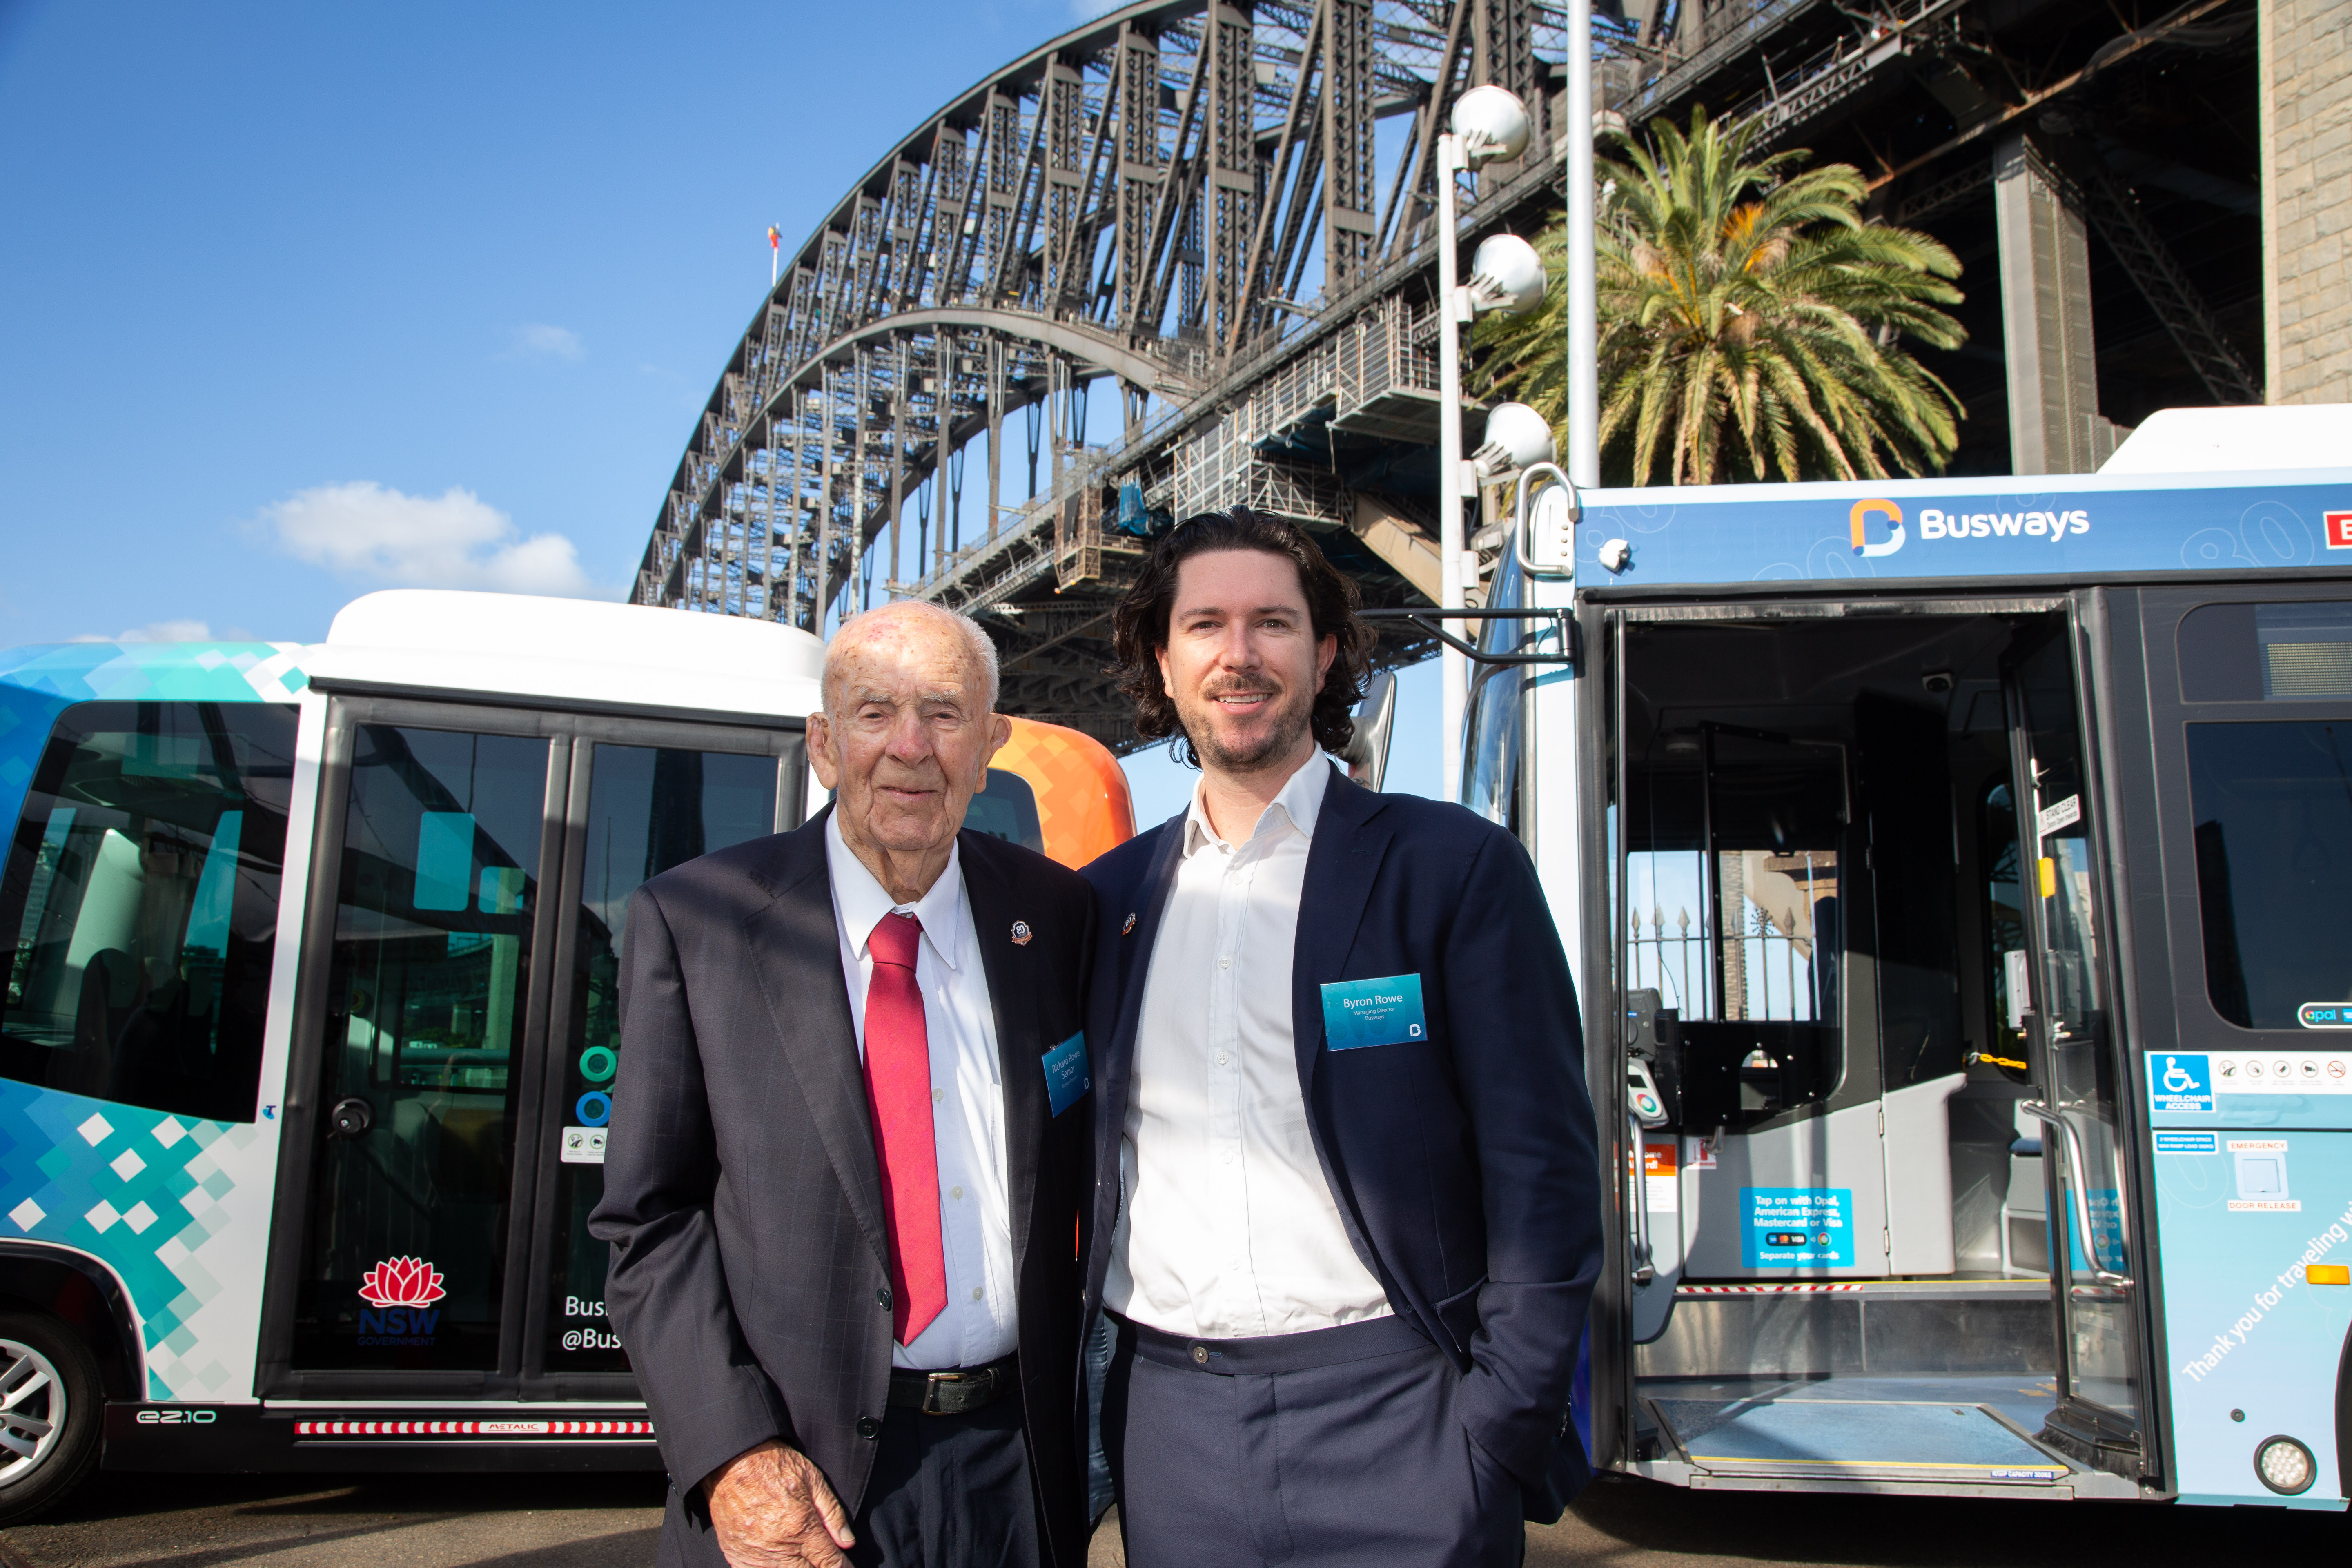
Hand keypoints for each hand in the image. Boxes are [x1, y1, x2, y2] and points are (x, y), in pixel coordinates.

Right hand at [704, 1439, 856, 1567]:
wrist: (732, 1459)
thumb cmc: (775, 1465)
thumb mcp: (813, 1480)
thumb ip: (832, 1514)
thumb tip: (847, 1543)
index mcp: (800, 1526)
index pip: (829, 1561)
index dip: (841, 1567)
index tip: (845, 1567)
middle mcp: (778, 1545)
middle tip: (822, 1561)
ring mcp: (754, 1553)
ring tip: (801, 1558)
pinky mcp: (735, 1554)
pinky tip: (776, 1560)